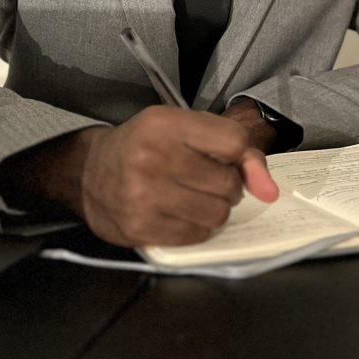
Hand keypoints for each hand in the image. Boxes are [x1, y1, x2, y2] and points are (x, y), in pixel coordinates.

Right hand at [75, 105, 278, 247]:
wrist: (89, 172)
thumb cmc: (144, 147)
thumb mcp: (184, 129)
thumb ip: (236, 151)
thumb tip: (269, 191)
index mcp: (163, 123)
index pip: (234, 142)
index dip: (238, 155)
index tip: (223, 157)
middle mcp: (150, 157)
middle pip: (228, 184)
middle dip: (224, 186)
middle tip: (200, 179)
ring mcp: (143, 195)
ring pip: (217, 214)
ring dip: (212, 209)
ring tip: (189, 196)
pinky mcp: (140, 227)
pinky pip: (196, 235)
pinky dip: (194, 227)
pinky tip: (175, 213)